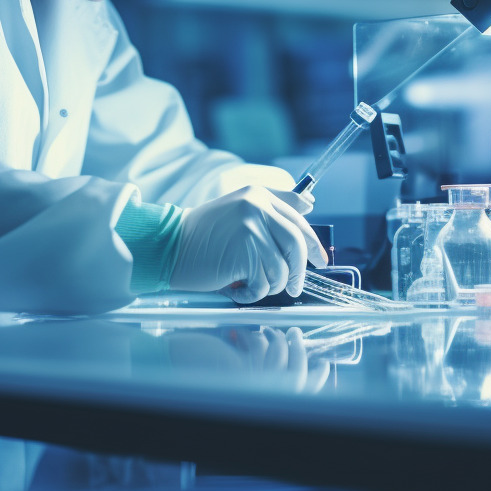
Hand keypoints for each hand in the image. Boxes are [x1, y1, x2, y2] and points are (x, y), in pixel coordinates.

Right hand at [170, 186, 326, 300]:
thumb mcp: (240, 211)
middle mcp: (257, 206)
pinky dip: (253, 295)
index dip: (313, 244)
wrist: (170, 246)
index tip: (321, 261)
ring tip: (251, 287)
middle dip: (297, 272)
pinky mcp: (244, 251)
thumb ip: (273, 206)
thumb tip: (310, 203)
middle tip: (293, 288)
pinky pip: (264, 282)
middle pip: (297, 245)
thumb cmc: (204, 235)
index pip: (298, 221)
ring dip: (269, 287)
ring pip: (281, 269)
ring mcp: (251, 227)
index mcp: (259, 195)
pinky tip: (237, 290)